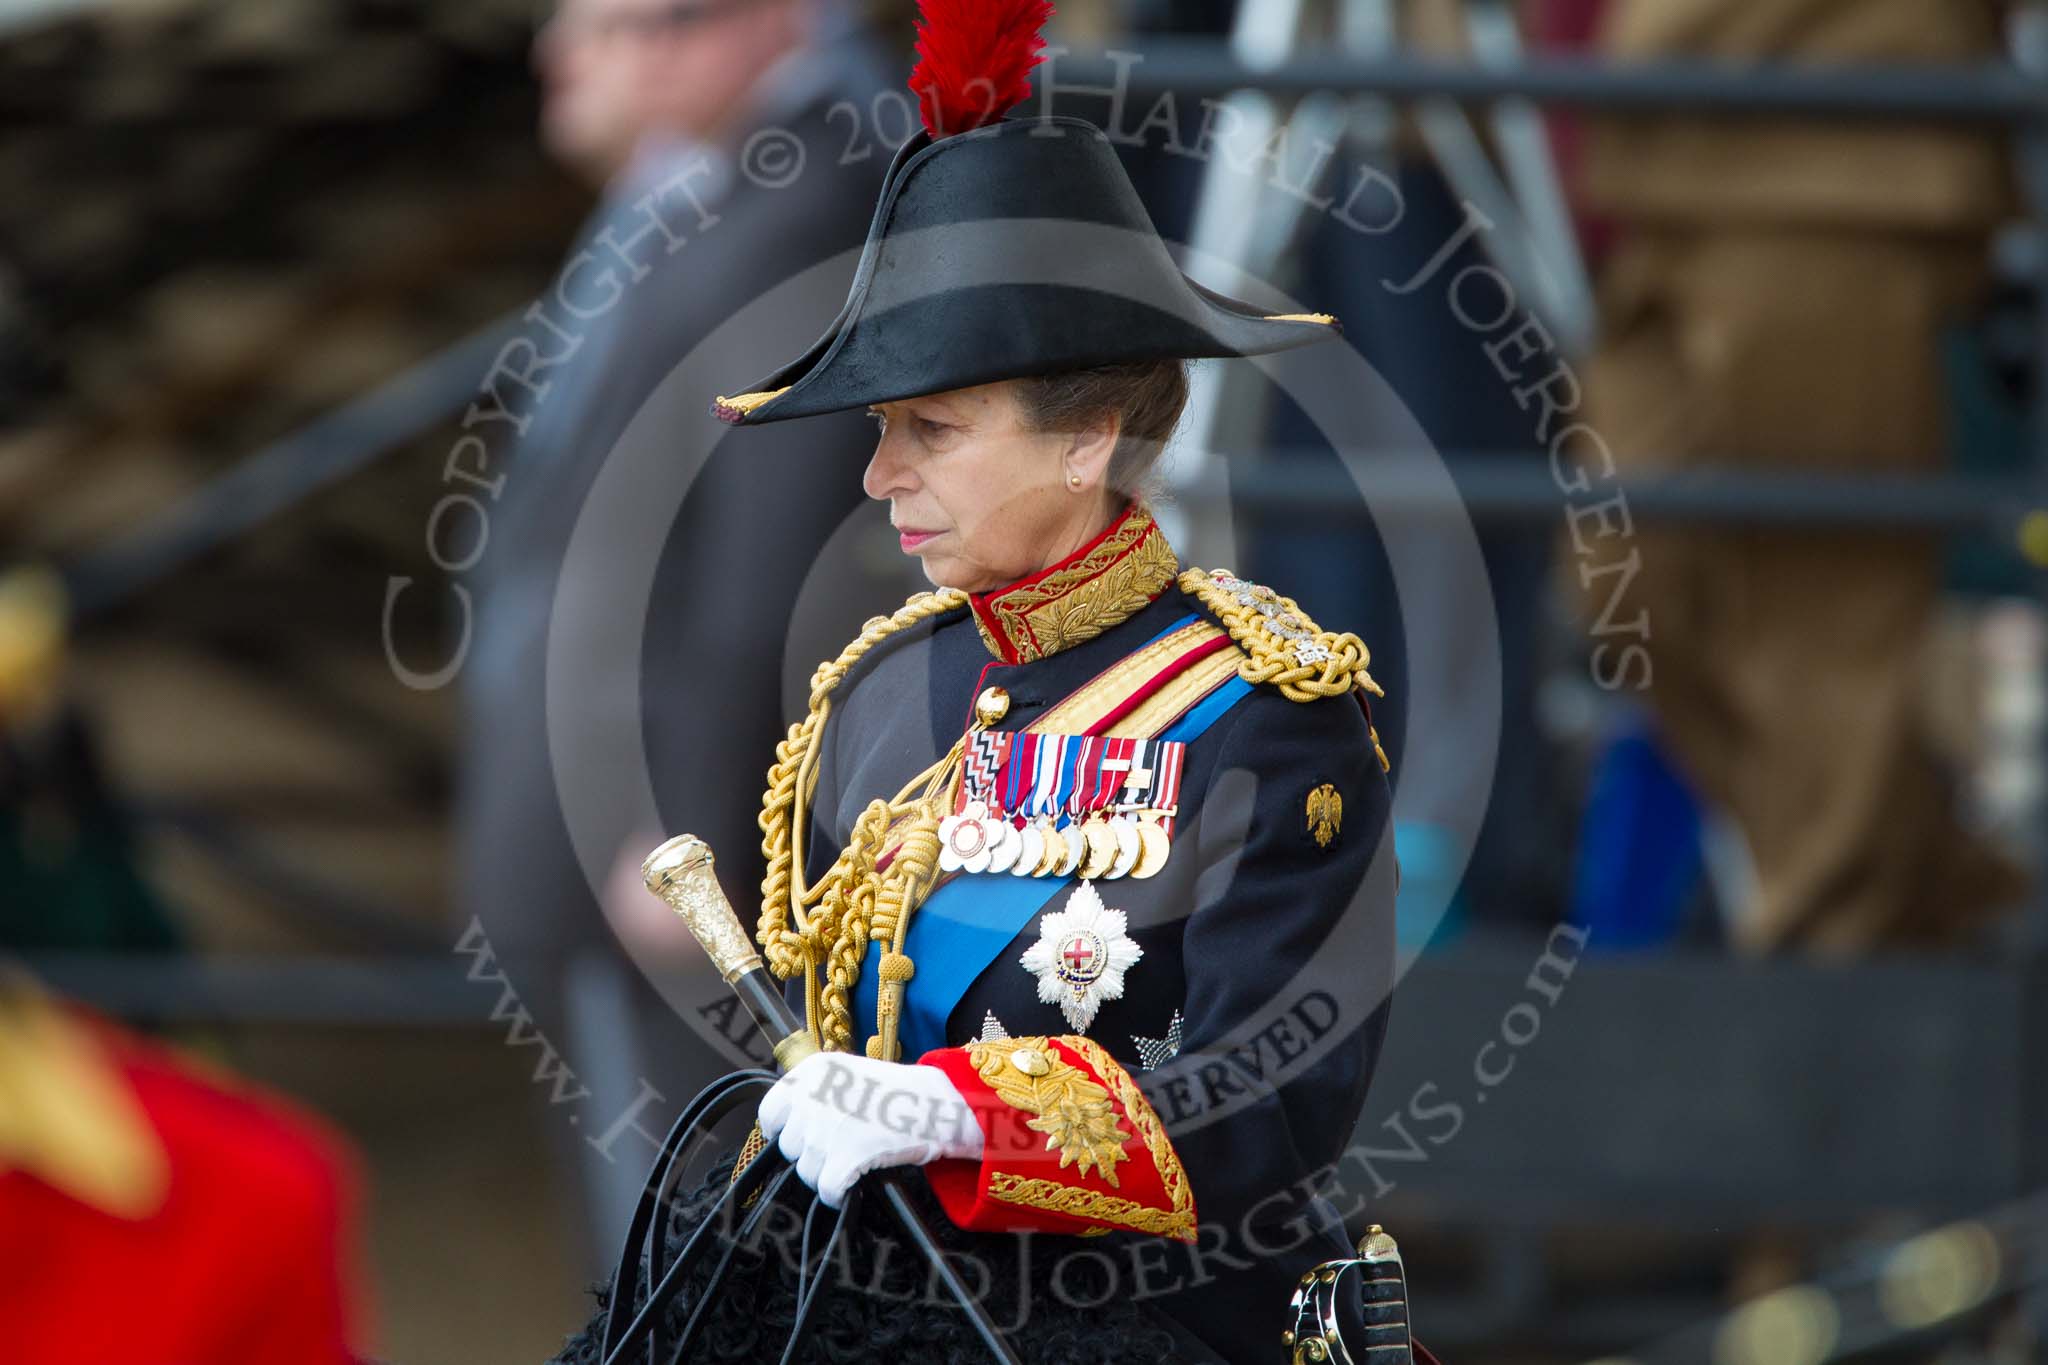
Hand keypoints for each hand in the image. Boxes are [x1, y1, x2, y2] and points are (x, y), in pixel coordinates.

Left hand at [757, 1052, 984, 1207]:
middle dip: (811, 1154)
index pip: (771, 1111)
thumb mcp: (848, 1073)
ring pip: (806, 1171)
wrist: (938, 1103)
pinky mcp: (845, 1156)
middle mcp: (813, 1096)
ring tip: (852, 1162)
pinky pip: (826, 1189)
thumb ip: (815, 1094)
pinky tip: (852, 1184)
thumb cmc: (898, 1092)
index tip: (798, 1139)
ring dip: (826, 1174)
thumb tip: (790, 1127)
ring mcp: (827, 1128)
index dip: (783, 1131)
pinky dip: (837, 1194)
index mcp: (812, 1072)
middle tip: (840, 1149)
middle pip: (789, 1147)